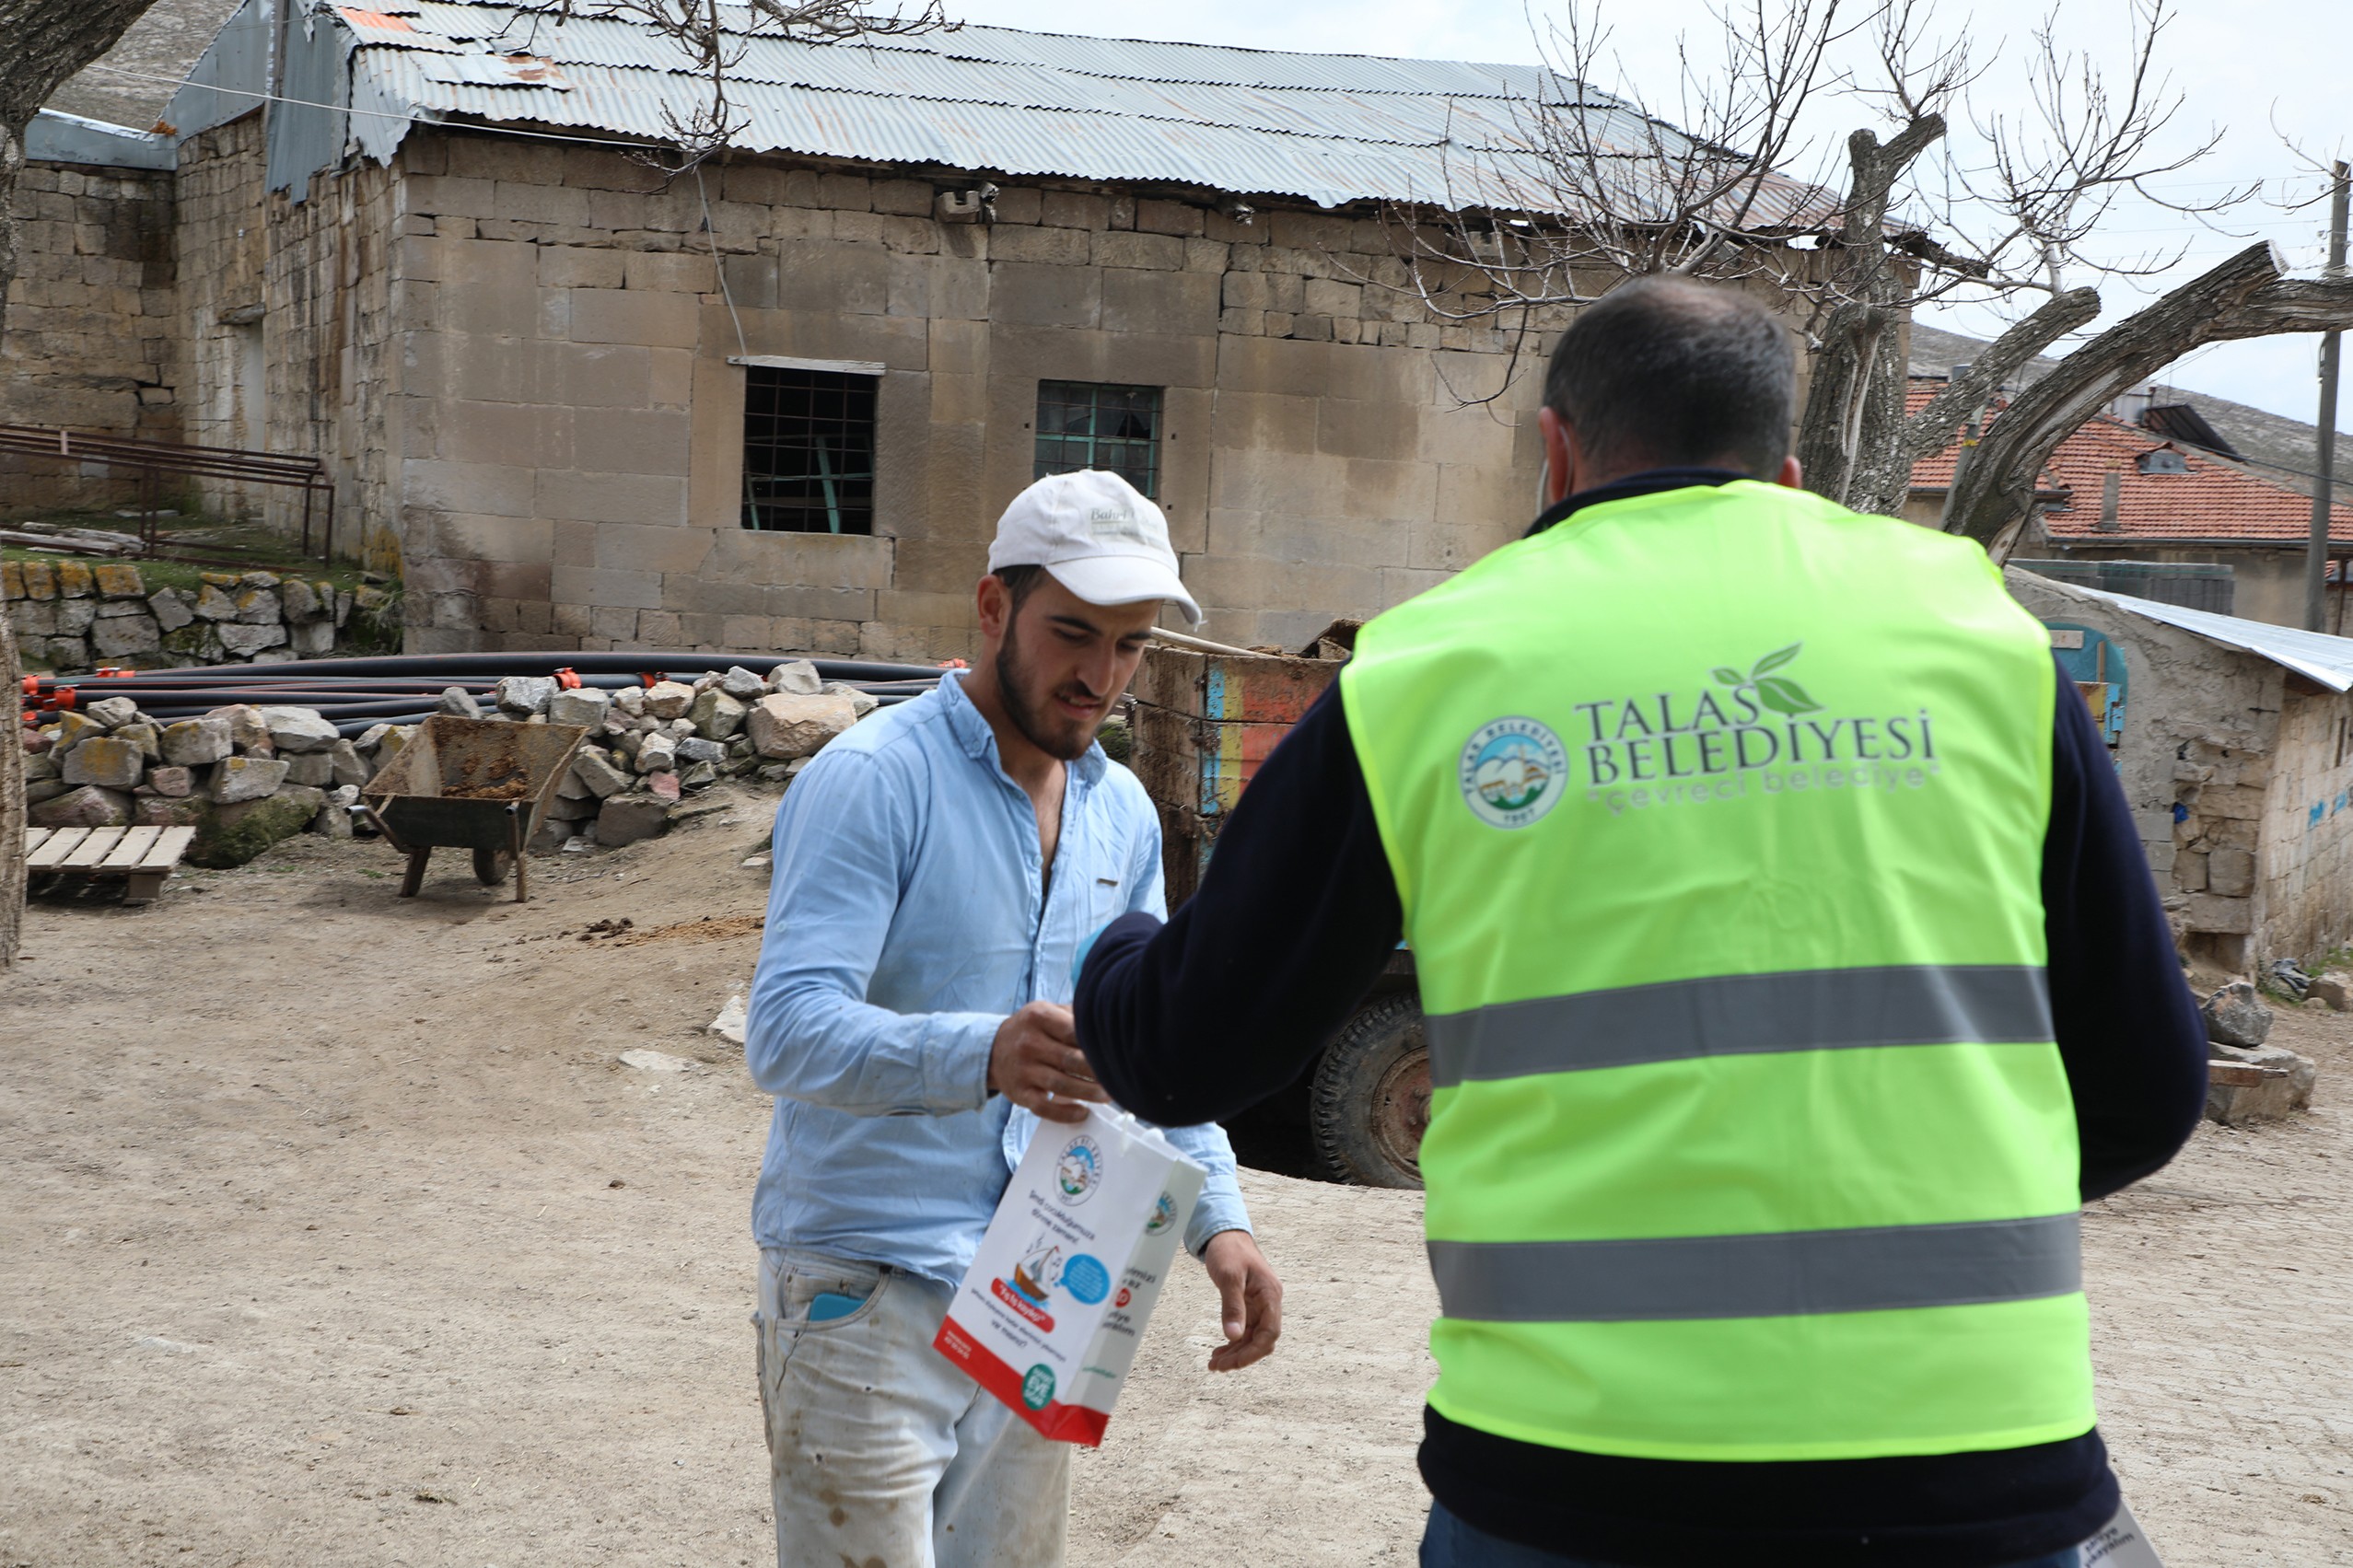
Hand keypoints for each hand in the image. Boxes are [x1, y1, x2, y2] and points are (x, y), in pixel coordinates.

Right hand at [986, 1002, 1106, 1124]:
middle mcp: (1028, 1043)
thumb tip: (1108, 1020)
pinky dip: (1064, 1113)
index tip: (1116, 1051)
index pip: (1073, 1030)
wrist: (992, 1050)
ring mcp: (1023, 1070)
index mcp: (1038, 1017)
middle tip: (1119, 1076)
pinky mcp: (1020, 1093)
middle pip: (1071, 1059)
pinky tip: (1082, 1112)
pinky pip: (1043, 1108)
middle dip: (1098, 1071)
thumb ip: (1074, 1014)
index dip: (1097, 1043)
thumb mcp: (1047, 1011)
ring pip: (1061, 1084)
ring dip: (1089, 1093)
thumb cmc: (1031, 1030)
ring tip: (1108, 1095)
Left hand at [1199, 1230, 1282, 1371]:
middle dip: (1241, 1356)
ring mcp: (1260, 1306)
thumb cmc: (1229, 1251)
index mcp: (1270, 1295)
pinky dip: (1233, 1343)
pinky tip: (1219, 1351)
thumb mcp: (1229, 1276)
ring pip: (1253, 1339)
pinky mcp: (1250, 1307)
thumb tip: (1233, 1336)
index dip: (1254, 1352)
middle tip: (1217, 1367)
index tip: (1234, 1363)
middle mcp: (1269, 1303)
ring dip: (1236, 1353)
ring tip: (1214, 1363)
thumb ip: (1232, 1306)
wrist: (1226, 1235)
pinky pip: (1245, 1331)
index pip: (1270, 1332)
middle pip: (1262, 1340)